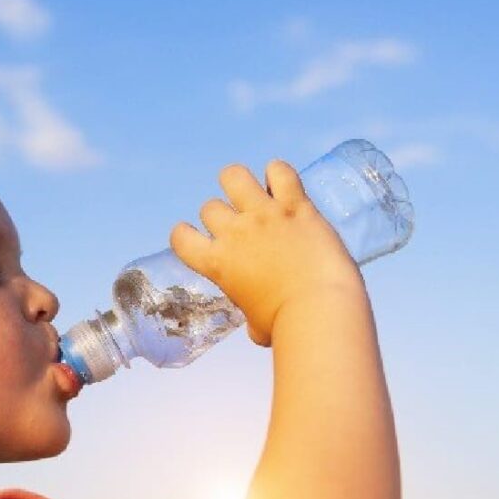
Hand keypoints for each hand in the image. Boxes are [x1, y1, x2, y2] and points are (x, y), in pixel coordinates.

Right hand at [169, 159, 363, 346]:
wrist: (319, 308)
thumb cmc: (286, 325)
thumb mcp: (255, 325)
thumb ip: (250, 313)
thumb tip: (257, 326)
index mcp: (216, 263)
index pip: (180, 237)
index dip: (185, 235)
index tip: (199, 239)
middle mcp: (234, 232)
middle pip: (209, 207)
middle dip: (221, 216)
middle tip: (240, 227)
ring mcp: (264, 215)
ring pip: (233, 176)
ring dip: (238, 182)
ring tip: (252, 192)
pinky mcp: (295, 205)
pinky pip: (280, 172)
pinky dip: (278, 173)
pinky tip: (282, 184)